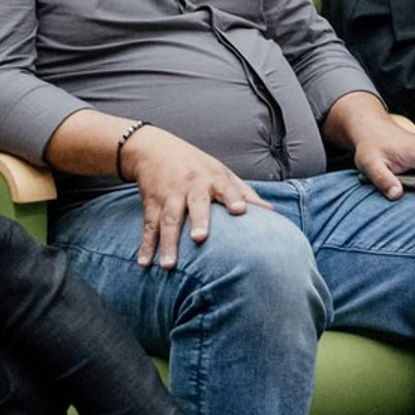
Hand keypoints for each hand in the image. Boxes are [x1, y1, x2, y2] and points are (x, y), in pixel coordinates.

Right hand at [121, 125, 258, 267]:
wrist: (154, 148)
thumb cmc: (196, 165)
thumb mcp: (221, 173)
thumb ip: (244, 193)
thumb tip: (271, 212)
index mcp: (212, 178)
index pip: (226, 187)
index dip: (233, 198)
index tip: (240, 211)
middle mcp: (191, 186)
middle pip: (195, 204)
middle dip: (198, 220)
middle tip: (200, 238)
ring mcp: (169, 195)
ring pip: (168, 219)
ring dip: (167, 243)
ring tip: (169, 266)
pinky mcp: (152, 204)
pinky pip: (149, 226)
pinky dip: (146, 245)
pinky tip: (144, 263)